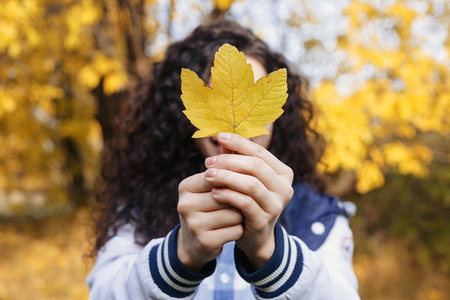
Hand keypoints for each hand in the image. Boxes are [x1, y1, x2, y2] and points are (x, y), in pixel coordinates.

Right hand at [177, 172, 243, 271]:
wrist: (193, 242)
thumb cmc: (205, 208)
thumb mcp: (206, 190)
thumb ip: (222, 179)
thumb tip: (245, 176)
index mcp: (186, 187)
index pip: (219, 177)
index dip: (232, 183)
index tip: (233, 189)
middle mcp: (186, 205)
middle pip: (228, 196)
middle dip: (237, 201)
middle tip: (233, 206)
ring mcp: (194, 225)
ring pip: (235, 214)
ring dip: (240, 216)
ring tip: (231, 218)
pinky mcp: (205, 242)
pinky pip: (236, 230)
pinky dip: (239, 230)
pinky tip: (229, 230)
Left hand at [204, 132, 293, 268]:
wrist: (255, 236)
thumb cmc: (248, 200)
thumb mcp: (244, 178)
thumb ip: (236, 160)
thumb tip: (221, 139)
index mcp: (283, 173)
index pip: (260, 152)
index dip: (239, 143)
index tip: (219, 136)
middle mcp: (284, 188)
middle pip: (256, 166)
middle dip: (229, 161)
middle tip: (209, 161)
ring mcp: (276, 205)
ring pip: (251, 184)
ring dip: (227, 177)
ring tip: (208, 175)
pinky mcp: (264, 220)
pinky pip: (245, 203)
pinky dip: (228, 195)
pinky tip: (215, 192)